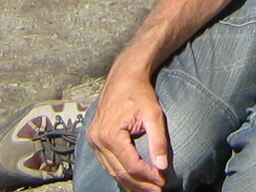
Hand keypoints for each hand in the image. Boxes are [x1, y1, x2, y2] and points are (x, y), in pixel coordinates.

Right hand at [87, 63, 171, 190]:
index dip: (148, 176)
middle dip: (139, 184)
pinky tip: (132, 179)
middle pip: (120, 172)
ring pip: (112, 170)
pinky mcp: (94, 139)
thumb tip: (162, 166)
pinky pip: (106, 163)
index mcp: (110, 134)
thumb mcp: (153, 114)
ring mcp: (93, 140)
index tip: (162, 181)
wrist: (124, 75)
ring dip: (129, 182)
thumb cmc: (139, 92)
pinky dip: (119, 173)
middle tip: (156, 191)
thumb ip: (158, 141)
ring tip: (147, 189)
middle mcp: (98, 139)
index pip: (131, 165)